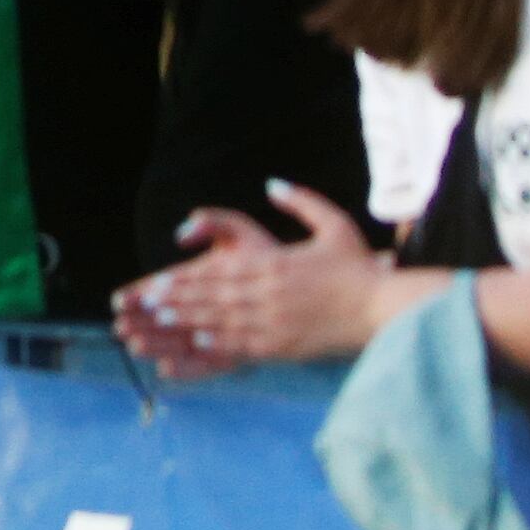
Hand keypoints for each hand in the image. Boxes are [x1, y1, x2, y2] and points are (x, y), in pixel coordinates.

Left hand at [113, 187, 390, 373]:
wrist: (384, 308)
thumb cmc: (360, 267)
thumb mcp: (333, 223)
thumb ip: (301, 201)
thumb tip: (272, 184)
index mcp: (274, 265)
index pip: (219, 273)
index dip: (185, 279)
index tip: (157, 282)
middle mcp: (268, 294)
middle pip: (213, 298)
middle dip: (176, 301)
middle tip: (144, 305)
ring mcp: (276, 322)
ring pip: (222, 322)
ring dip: (188, 322)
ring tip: (158, 322)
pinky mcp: (288, 346)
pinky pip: (246, 345)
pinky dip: (218, 343)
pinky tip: (196, 342)